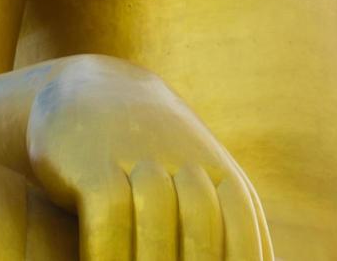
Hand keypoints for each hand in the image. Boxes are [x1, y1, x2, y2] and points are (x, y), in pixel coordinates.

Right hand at [27, 54, 272, 260]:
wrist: (92, 91)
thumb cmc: (151, 160)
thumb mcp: (195, 188)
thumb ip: (224, 237)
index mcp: (222, 178)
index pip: (244, 237)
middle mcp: (186, 161)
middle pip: (203, 227)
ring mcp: (139, 153)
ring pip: (157, 215)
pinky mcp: (93, 157)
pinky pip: (107, 209)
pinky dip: (108, 252)